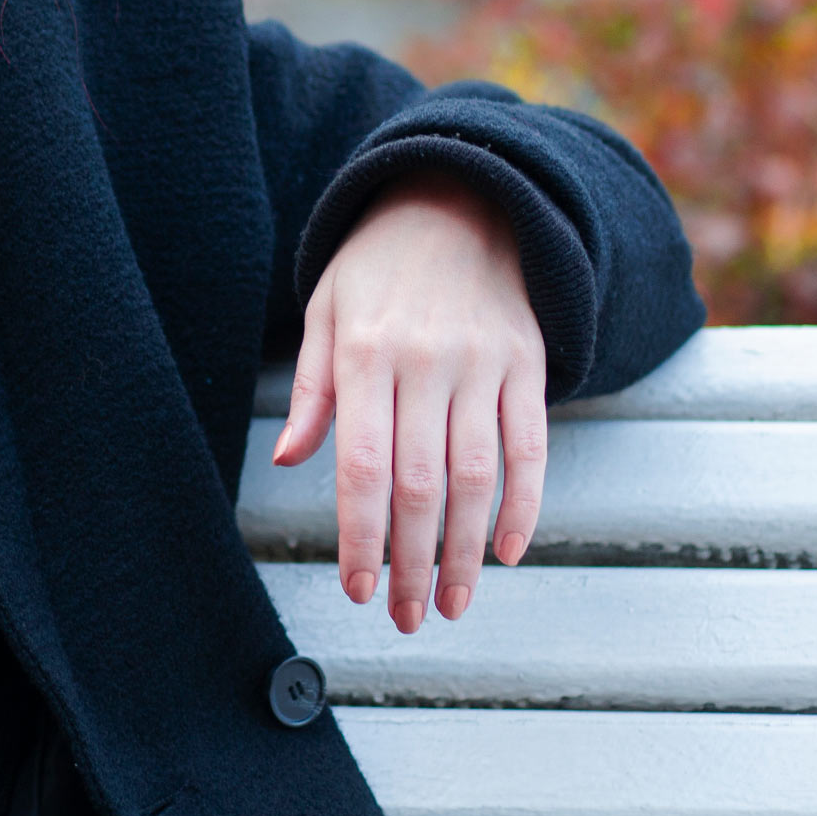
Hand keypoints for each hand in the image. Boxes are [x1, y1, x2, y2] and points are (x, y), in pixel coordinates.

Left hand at [271, 173, 546, 633]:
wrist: (461, 199)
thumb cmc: (379, 266)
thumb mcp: (326, 310)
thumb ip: (312, 391)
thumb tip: (286, 462)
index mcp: (366, 354)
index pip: (361, 465)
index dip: (360, 536)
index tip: (358, 588)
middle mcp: (426, 363)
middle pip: (420, 484)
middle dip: (413, 563)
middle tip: (407, 617)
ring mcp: (482, 365)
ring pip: (477, 478)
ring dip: (467, 553)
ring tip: (453, 604)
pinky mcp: (527, 364)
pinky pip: (530, 447)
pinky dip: (524, 506)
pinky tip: (508, 552)